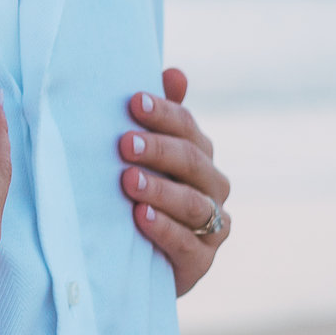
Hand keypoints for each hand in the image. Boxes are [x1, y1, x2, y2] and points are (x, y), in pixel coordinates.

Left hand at [118, 68, 231, 294]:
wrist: (128, 262)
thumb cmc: (133, 197)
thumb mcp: (137, 159)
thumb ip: (155, 119)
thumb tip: (174, 72)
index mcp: (198, 156)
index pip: (187, 128)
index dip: (163, 113)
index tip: (132, 102)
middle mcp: (212, 188)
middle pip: (192, 161)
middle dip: (158, 149)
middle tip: (123, 143)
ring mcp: (211, 226)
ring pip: (193, 203)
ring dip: (161, 190)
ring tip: (129, 181)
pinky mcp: (200, 262)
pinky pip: (187, 244)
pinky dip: (164, 229)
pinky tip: (141, 217)